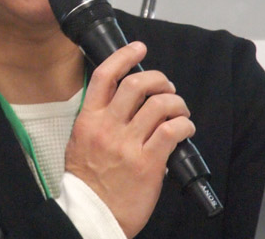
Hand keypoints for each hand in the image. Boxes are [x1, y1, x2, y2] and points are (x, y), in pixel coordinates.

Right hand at [65, 42, 194, 237]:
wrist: (91, 216)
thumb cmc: (87, 184)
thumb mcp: (79, 144)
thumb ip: (98, 123)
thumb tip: (125, 109)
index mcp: (89, 120)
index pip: (105, 76)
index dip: (124, 56)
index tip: (138, 48)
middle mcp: (108, 128)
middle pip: (136, 85)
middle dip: (158, 79)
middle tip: (166, 86)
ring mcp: (128, 145)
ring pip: (159, 105)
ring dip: (176, 103)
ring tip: (179, 110)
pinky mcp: (148, 162)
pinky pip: (172, 131)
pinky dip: (184, 124)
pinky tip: (185, 129)